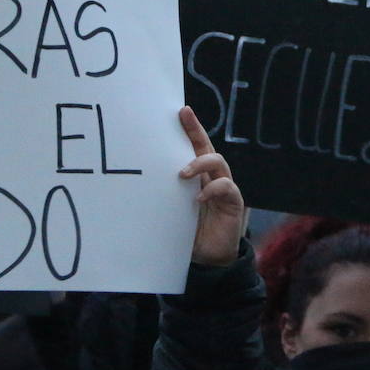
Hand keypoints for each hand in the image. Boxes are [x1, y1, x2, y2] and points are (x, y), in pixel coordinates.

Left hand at [178, 106, 244, 266]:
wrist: (208, 258)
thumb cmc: (187, 232)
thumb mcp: (171, 210)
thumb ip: (163, 195)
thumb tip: (136, 181)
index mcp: (197, 177)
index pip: (194, 147)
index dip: (190, 128)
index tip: (180, 111)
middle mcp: (211, 178)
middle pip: (207, 147)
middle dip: (196, 130)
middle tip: (184, 116)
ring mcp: (224, 188)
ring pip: (218, 162)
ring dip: (201, 162)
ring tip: (183, 173)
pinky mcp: (233, 202)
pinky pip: (226, 187)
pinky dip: (212, 190)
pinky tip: (199, 199)